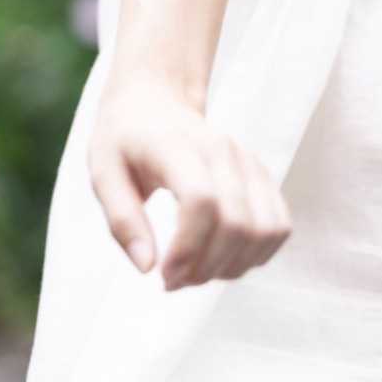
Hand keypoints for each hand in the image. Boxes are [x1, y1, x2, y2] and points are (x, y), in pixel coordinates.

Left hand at [86, 69, 292, 289]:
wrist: (155, 101)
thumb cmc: (124, 140)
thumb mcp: (102, 173)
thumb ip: (122, 220)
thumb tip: (147, 268)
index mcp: (177, 146)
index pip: (202, 201)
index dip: (188, 248)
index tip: (163, 274)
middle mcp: (222, 150)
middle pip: (237, 223)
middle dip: (207, 267)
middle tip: (174, 280)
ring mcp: (248, 162)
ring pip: (265, 230)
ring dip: (233, 267)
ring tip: (197, 271)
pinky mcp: (262, 176)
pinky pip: (279, 227)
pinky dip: (255, 255)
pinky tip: (222, 259)